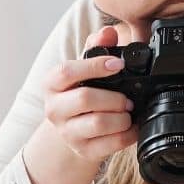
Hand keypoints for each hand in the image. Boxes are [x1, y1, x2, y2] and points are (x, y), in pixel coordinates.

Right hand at [41, 26, 135, 166]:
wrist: (72, 130)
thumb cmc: (80, 93)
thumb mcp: (84, 69)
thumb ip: (96, 48)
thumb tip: (108, 32)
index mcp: (51, 84)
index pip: (67, 72)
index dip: (95, 66)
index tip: (118, 65)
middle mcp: (54, 110)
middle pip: (85, 99)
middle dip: (114, 97)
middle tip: (127, 98)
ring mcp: (67, 133)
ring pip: (99, 123)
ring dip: (122, 116)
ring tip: (128, 112)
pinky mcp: (83, 151)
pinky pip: (111, 144)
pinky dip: (128, 134)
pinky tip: (132, 127)